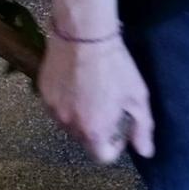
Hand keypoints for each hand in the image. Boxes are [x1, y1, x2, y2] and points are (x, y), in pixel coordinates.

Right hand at [40, 35, 154, 163]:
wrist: (84, 32)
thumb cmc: (115, 65)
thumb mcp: (137, 96)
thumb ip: (142, 128)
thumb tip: (145, 152)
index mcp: (94, 131)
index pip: (102, 157)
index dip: (115, 146)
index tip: (120, 126)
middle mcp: (70, 125)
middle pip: (85, 139)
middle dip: (97, 128)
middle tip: (107, 104)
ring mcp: (53, 108)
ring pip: (69, 122)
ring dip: (80, 115)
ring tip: (90, 91)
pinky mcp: (43, 91)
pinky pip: (56, 105)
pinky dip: (66, 99)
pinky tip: (75, 80)